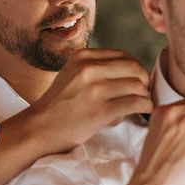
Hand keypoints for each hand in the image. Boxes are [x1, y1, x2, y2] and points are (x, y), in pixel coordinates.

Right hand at [29, 47, 153, 152]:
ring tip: (141, 105)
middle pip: (134, 68)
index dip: (136, 68)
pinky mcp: (100, 110)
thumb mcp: (73, 74)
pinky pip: (135, 103)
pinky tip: (144, 111)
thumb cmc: (59, 105)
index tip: (138, 81)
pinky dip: (145, 107)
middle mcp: (88, 68)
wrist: (38, 128)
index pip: (123, 55)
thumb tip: (132, 72)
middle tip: (144, 94)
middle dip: (144, 81)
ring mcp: (94, 89)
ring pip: (138, 86)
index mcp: (83, 56)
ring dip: (145, 96)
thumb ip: (96, 69)